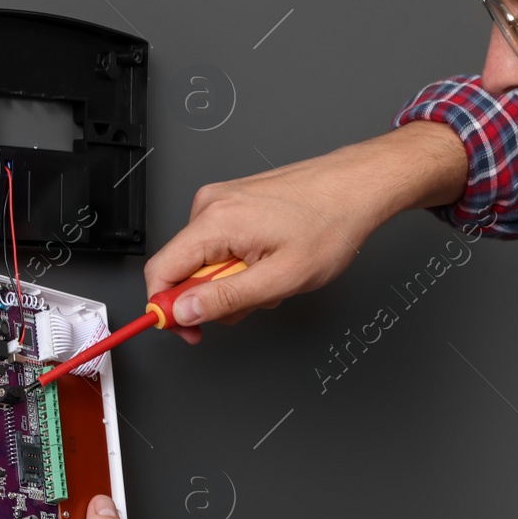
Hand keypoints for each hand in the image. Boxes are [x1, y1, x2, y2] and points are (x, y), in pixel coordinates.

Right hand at [145, 121, 467, 342]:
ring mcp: (222, 201)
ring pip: (206, 261)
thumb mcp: (280, 279)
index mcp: (215, 221)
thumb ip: (226, 299)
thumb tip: (184, 312)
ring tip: (273, 274)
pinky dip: (243, 263)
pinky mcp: (234, 203)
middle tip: (257, 298)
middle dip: (215, 296)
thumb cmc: (330, 225)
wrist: (356, 188)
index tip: (189, 330)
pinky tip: (271, 259)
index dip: (167, 309)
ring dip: (235, 281)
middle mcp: (210, 205)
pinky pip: (221, 246)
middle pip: (184, 269)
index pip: (160, 272)